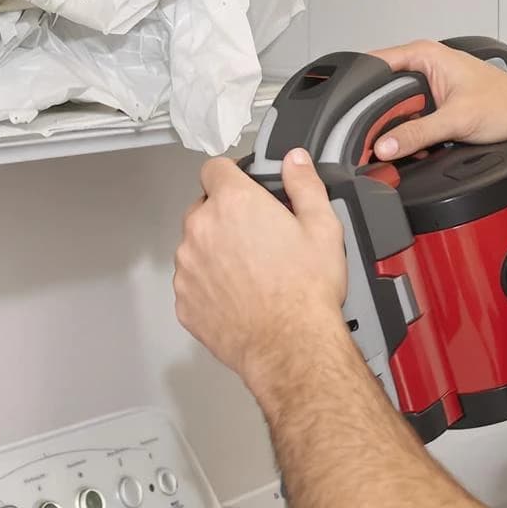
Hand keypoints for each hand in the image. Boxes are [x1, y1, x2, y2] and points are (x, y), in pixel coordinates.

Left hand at [175, 151, 349, 404]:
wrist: (290, 346)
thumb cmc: (305, 291)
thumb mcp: (322, 226)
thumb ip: (304, 184)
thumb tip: (295, 161)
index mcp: (233, 203)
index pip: (214, 168)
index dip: (231, 175)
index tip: (243, 187)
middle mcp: (201, 229)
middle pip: (203, 208)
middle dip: (225, 216)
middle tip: (258, 238)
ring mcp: (187, 267)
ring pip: (195, 247)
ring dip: (214, 252)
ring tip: (251, 273)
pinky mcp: (184, 300)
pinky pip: (192, 283)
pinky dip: (209, 285)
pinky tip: (238, 296)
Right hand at [369, 40, 506, 160]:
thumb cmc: (505, 103)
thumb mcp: (456, 120)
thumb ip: (417, 134)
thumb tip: (385, 145)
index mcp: (425, 55)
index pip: (375, 67)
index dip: (360, 92)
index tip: (352, 117)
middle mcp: (424, 66)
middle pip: (382, 92)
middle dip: (381, 118)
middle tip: (381, 139)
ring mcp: (429, 86)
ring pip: (395, 109)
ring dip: (398, 129)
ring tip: (406, 143)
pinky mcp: (435, 104)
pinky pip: (410, 120)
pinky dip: (412, 134)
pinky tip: (419, 145)